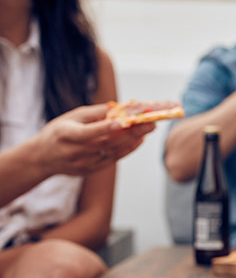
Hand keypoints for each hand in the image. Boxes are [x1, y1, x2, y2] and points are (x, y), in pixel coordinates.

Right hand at [33, 104, 154, 175]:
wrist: (43, 157)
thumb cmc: (60, 131)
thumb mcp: (71, 117)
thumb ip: (95, 113)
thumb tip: (118, 107)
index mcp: (67, 134)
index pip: (88, 132)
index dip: (106, 127)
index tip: (124, 121)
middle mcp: (76, 151)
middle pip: (107, 142)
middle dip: (131, 132)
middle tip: (151, 123)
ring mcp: (84, 163)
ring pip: (113, 151)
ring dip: (133, 140)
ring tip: (148, 129)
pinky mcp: (91, 170)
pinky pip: (113, 159)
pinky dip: (127, 149)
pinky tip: (138, 140)